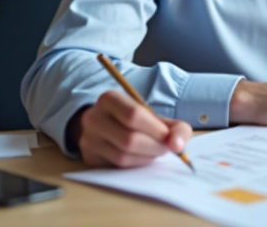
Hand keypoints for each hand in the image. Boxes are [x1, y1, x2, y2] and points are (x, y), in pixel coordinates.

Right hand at [72, 90, 192, 167]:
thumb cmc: (138, 121)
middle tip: (164, 148)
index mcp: (109, 99)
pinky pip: (116, 167)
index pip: (134, 115)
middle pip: (129, 139)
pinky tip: (141, 157)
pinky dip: (135, 164)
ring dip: (145, 158)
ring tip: (153, 151)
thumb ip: (177, 128)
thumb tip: (178, 146)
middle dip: (153, 147)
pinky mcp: (88, 157)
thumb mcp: (157, 117)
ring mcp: (88, 139)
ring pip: (122, 156)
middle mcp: (93, 118)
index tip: (167, 136)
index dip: (155, 130)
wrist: (109, 126)